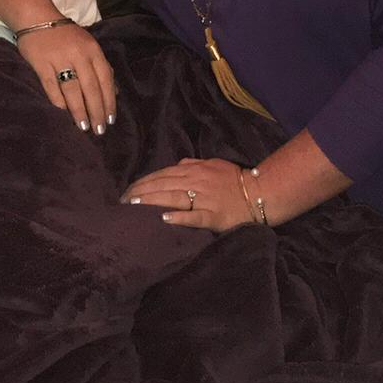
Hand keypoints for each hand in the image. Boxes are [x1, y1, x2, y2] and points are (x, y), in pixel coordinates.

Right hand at [16, 23, 116, 134]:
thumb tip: (115, 93)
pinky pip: (52, 86)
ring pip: (72, 89)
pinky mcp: (41, 63)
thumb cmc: (66, 36)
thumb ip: (102, 67)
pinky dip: (58, 102)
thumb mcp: (89, 45)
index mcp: (93, 49)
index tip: (110, 119)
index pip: (105, 79)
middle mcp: (78, 54)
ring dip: (79, 110)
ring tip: (83, 126)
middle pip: (91, 87)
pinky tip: (63, 114)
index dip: (109, 101)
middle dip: (96, 111)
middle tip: (99, 130)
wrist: (36, 17)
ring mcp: (59, 58)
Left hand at [122, 156, 254, 232]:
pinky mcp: (213, 216)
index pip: (163, 174)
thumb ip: (193, 164)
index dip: (144, 181)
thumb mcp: (213, 164)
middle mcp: (196, 182)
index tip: (128, 189)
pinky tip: (164, 219)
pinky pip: (194, 216)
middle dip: (141, 191)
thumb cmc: (234, 180)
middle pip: (163, 185)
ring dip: (152, 201)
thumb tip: (177, 165)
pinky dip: (179, 217)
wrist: (259, 193)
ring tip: (134, 205)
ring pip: (173, 198)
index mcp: (195, 170)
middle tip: (123, 200)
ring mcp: (204, 199)